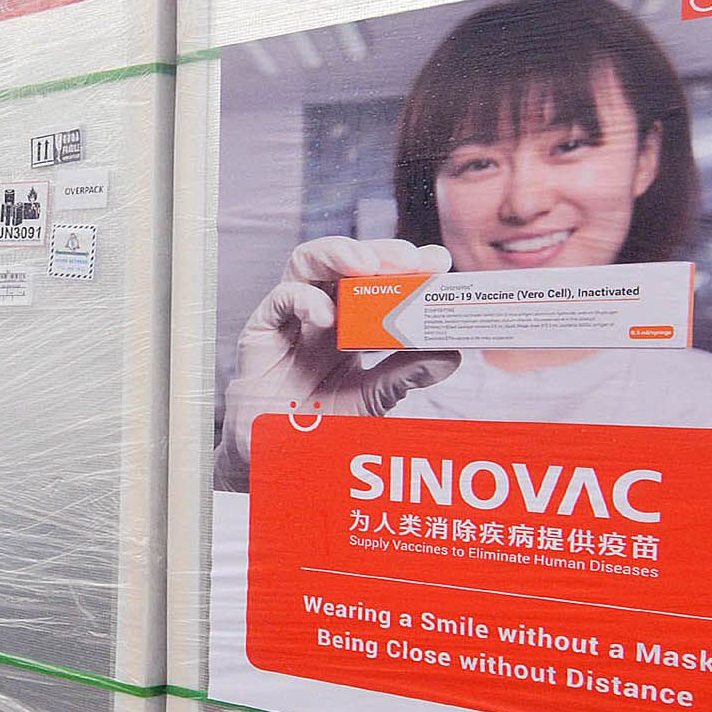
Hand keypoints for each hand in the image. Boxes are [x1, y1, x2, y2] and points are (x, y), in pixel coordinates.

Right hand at [221, 238, 461, 468]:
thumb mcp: (373, 399)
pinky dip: (303, 299)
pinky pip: (279, 299)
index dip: (408, 268)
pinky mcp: (261, 332)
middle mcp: (322, 313)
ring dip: (338, 254)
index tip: (440, 264)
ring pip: (307, 263)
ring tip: (365, 264)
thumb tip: (450, 354)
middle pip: (347, 264)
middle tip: (411, 258)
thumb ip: (405, 375)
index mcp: (351, 325)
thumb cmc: (321, 426)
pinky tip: (325, 316)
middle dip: (380, 252)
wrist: (279, 459)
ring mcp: (291, 319)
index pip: (380, 281)